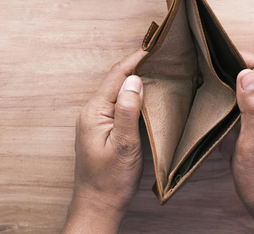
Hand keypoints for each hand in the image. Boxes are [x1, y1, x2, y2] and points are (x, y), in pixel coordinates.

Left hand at [62, 49, 146, 233]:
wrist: (98, 205)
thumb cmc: (111, 180)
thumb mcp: (124, 144)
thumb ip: (128, 110)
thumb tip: (135, 80)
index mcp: (94, 112)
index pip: (116, 76)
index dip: (135, 59)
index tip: (154, 47)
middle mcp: (91, 112)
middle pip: (116, 80)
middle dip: (137, 66)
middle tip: (161, 56)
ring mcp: (95, 121)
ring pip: (118, 92)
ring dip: (135, 80)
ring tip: (157, 70)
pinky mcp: (102, 130)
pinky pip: (118, 105)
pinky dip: (133, 96)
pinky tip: (146, 96)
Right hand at [221, 51, 253, 232]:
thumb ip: (252, 109)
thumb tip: (246, 75)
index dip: (243, 56)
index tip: (219, 57)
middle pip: (250, 75)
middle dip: (228, 66)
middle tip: (203, 66)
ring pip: (240, 92)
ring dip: (223, 84)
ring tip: (198, 83)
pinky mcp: (245, 133)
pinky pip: (233, 110)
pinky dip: (219, 104)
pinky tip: (203, 110)